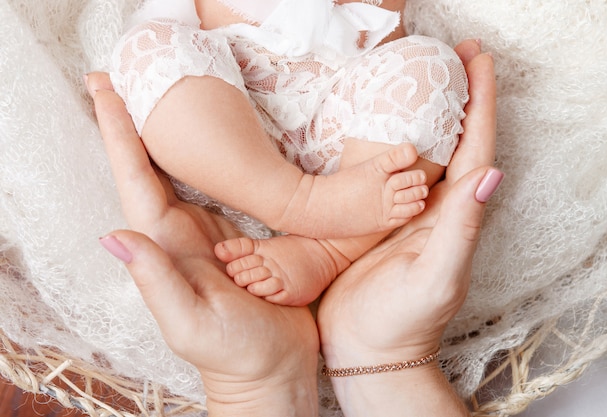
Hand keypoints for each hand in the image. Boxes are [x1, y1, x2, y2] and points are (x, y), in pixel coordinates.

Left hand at [87, 73, 318, 415]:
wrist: (272, 368)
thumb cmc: (234, 352)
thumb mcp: (190, 321)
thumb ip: (157, 280)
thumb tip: (113, 235)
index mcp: (167, 246)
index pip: (136, 180)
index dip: (119, 135)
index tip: (105, 91)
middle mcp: (182, 233)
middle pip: (150, 168)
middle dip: (130, 124)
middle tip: (114, 79)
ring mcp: (209, 232)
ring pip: (182, 173)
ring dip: (165, 134)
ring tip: (154, 95)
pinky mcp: (240, 234)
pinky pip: (220, 188)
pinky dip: (210, 158)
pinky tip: (207, 139)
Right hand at [317, 39, 498, 415]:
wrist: (367, 350)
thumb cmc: (402, 320)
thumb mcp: (436, 276)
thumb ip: (461, 229)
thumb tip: (490, 175)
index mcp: (455, 216)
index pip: (476, 149)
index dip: (481, 104)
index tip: (479, 63)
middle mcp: (436, 209)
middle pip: (455, 141)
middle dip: (462, 96)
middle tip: (458, 55)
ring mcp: (407, 213)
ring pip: (424, 151)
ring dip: (431, 112)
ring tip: (427, 76)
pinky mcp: (378, 219)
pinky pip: (391, 171)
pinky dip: (393, 141)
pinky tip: (384, 125)